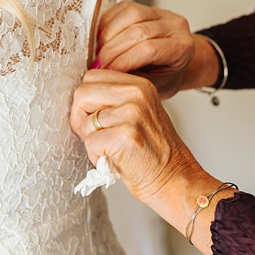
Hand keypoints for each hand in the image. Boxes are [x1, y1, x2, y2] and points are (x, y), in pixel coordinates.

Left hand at [70, 69, 201, 202]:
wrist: (174, 177)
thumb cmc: (153, 150)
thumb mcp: (140, 112)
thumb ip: (114, 98)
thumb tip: (79, 96)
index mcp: (140, 85)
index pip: (91, 76)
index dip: (86, 99)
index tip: (94, 116)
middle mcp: (136, 94)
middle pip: (82, 94)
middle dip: (80, 117)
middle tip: (95, 134)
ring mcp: (132, 115)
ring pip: (84, 121)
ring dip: (90, 140)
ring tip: (110, 149)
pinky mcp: (124, 138)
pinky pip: (90, 142)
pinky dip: (95, 156)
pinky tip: (112, 159)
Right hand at [95, 1, 195, 98]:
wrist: (178, 65)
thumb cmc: (167, 78)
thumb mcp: (154, 87)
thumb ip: (133, 79)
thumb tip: (106, 75)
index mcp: (182, 48)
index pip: (148, 49)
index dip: (122, 61)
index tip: (106, 73)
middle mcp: (176, 26)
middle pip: (138, 30)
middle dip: (112, 50)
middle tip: (98, 66)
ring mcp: (163, 13)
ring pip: (131, 13)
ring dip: (108, 34)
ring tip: (99, 52)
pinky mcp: (148, 7)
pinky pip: (124, 7)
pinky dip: (108, 22)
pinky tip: (102, 39)